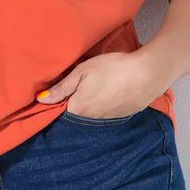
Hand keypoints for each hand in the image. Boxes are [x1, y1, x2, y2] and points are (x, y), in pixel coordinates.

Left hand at [35, 50, 165, 118]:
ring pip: (90, 116)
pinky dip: (102, 107)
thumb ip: (62, 87)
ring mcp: (107, 120)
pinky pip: (104, 115)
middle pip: (75, 115)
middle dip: (71, 105)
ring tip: (92, 91)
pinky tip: (107, 94)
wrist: (147, 74)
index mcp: (77, 108)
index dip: (56, 103)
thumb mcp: (83, 71)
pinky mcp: (121, 117)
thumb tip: (41, 100)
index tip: (55, 95)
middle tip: (76, 90)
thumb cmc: (112, 68)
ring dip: (88, 106)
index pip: (59, 112)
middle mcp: (90, 120)